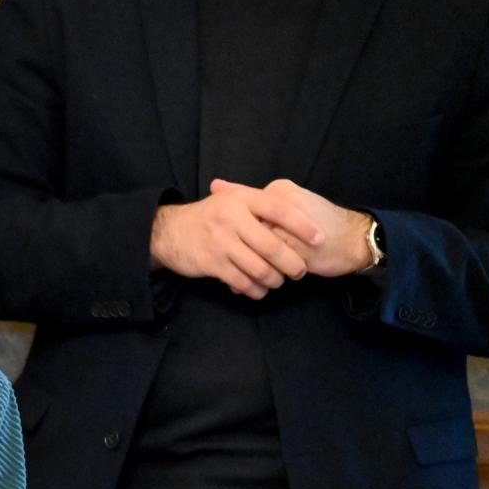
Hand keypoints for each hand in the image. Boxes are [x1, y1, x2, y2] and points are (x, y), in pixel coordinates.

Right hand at [150, 182, 323, 298]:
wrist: (169, 232)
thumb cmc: (209, 217)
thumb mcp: (231, 200)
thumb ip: (260, 203)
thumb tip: (299, 207)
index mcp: (241, 199)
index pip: (279, 209)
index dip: (302, 225)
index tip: (319, 239)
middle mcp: (231, 218)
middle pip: (272, 246)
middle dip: (292, 263)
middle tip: (300, 271)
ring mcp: (220, 242)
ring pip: (259, 268)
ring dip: (274, 279)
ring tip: (279, 281)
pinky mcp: (211, 263)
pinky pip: (242, 281)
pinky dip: (255, 289)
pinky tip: (259, 289)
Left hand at [213, 178, 375, 277]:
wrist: (355, 239)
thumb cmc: (318, 222)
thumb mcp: (287, 202)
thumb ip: (253, 198)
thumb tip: (215, 185)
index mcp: (281, 191)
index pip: (242, 207)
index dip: (227, 227)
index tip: (216, 239)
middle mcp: (284, 206)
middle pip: (245, 229)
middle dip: (230, 247)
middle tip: (216, 258)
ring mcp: (291, 229)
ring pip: (254, 248)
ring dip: (239, 264)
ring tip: (228, 274)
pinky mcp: (298, 251)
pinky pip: (267, 265)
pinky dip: (252, 277)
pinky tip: (241, 286)